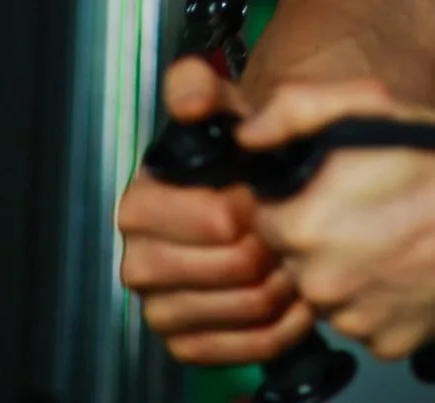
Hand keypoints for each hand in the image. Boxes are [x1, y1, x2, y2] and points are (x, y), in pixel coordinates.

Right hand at [117, 57, 313, 365]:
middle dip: (267, 247)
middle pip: (225, 268)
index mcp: (142, 204)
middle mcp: (141, 259)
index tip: (261, 192)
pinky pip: (246, 345)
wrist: (258, 194)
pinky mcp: (192, 341)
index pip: (201, 219)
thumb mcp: (222, 108)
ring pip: (240, 308)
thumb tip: (191, 99)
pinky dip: (282, 324)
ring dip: (280, 284)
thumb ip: (200, 87)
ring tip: (293, 256)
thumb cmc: (241, 153)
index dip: (241, 208)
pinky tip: (293, 296)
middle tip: (285, 227)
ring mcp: (164, 306)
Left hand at [241, 78, 434, 359]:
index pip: (266, 224)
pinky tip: (406, 269)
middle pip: (295, 265)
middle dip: (321, 241)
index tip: (328, 195)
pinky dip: (381, 303)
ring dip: (349, 275)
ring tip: (391, 240)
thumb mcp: (367, 105)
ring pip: (330, 298)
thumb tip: (248, 137)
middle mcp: (321, 281)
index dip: (295, 206)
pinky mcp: (389, 341)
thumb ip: (295, 110)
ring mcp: (355, 318)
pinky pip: (367, 325)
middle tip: (366, 214)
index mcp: (303, 225)